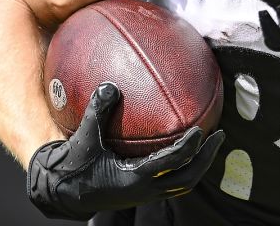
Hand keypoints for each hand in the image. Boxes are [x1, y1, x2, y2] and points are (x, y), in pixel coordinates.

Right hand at [26, 83, 224, 219]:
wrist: (61, 193)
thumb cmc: (72, 166)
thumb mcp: (84, 138)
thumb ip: (97, 111)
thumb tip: (110, 84)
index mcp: (134, 179)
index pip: (171, 164)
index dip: (189, 148)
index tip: (201, 131)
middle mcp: (144, 191)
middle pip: (188, 179)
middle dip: (206, 158)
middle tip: (219, 135)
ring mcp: (145, 195)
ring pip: (183, 185)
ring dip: (199, 165)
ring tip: (209, 143)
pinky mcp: (142, 194)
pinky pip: (172, 183)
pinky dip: (183, 167)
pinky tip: (185, 150)